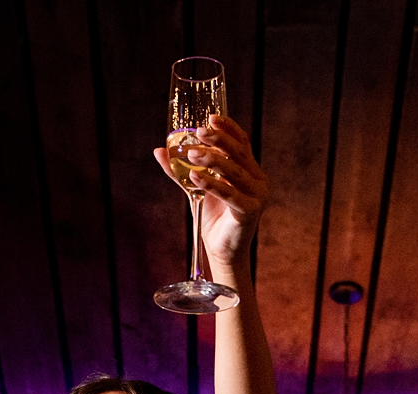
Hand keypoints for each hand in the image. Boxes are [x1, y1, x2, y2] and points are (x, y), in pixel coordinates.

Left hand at [154, 114, 268, 268]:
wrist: (221, 251)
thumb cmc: (212, 218)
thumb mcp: (196, 188)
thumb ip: (180, 170)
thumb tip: (159, 150)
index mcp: (250, 171)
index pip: (242, 143)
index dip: (228, 128)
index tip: (211, 117)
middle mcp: (258, 181)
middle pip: (239, 153)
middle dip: (218, 140)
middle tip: (199, 132)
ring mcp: (257, 196)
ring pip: (234, 171)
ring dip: (212, 159)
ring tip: (191, 153)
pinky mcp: (250, 211)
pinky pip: (230, 193)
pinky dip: (212, 183)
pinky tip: (195, 176)